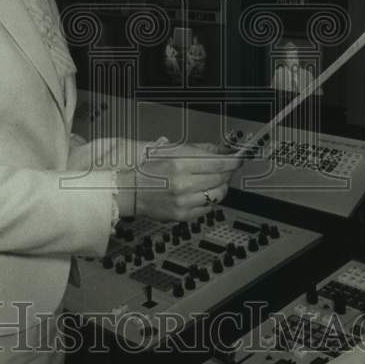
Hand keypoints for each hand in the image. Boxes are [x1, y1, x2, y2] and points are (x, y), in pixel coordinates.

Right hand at [116, 143, 241, 221]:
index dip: (233, 161)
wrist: (127, 189)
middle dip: (228, 172)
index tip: (238, 159)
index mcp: (179, 163)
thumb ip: (197, 148)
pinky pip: (207, 208)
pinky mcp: (182, 215)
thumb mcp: (168, 149)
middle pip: (221, 178)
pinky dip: (209, 200)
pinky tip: (202, 193)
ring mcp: (183, 201)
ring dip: (221, 186)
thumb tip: (219, 150)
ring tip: (215, 180)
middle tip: (227, 168)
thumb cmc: (144, 168)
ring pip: (218, 194)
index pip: (218, 163)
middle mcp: (183, 183)